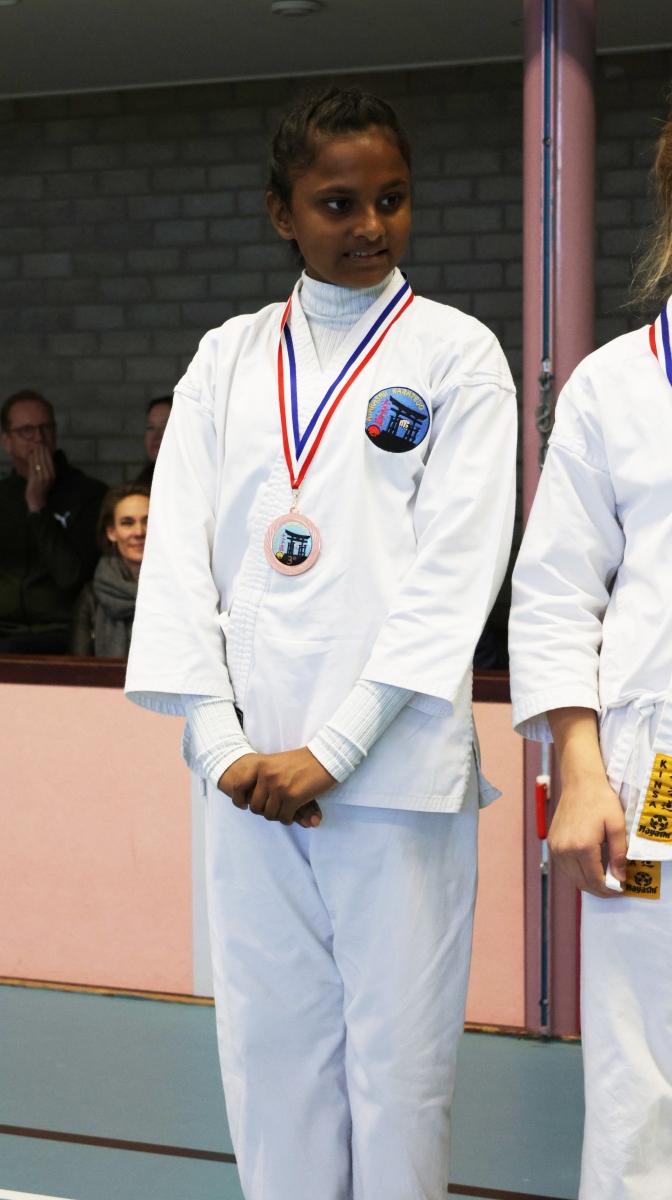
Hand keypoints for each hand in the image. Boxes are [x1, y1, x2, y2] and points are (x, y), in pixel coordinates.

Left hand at [25, 444, 54, 511]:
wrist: (37, 501)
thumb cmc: (41, 490)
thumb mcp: (46, 479)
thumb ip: (46, 470)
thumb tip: (45, 459)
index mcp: (53, 475)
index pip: (50, 461)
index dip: (48, 453)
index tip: (45, 446)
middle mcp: (49, 475)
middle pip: (45, 460)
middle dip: (43, 451)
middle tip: (40, 444)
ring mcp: (42, 477)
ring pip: (39, 462)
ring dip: (37, 454)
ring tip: (35, 447)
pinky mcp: (35, 479)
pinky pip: (33, 467)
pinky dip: (32, 460)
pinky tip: (31, 455)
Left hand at [216, 750, 331, 827]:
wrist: (325, 756)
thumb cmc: (301, 760)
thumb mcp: (275, 762)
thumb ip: (261, 776)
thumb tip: (246, 800)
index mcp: (259, 765)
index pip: (239, 786)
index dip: (238, 800)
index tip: (244, 805)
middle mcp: (266, 776)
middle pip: (255, 806)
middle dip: (264, 810)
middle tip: (273, 808)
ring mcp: (279, 787)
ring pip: (269, 814)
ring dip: (277, 815)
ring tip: (284, 811)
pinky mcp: (293, 797)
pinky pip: (284, 817)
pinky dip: (288, 819)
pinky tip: (293, 814)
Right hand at [547, 707, 626, 897]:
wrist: (580, 783)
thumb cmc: (600, 800)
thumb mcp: (617, 826)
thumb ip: (618, 854)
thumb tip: (619, 878)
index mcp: (582, 847)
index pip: (595, 880)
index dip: (609, 890)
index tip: (620, 890)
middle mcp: (565, 850)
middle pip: (582, 882)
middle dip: (599, 889)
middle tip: (614, 889)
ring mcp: (556, 847)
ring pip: (572, 877)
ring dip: (587, 882)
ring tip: (603, 880)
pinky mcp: (552, 843)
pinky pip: (564, 867)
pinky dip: (577, 873)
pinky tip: (589, 868)